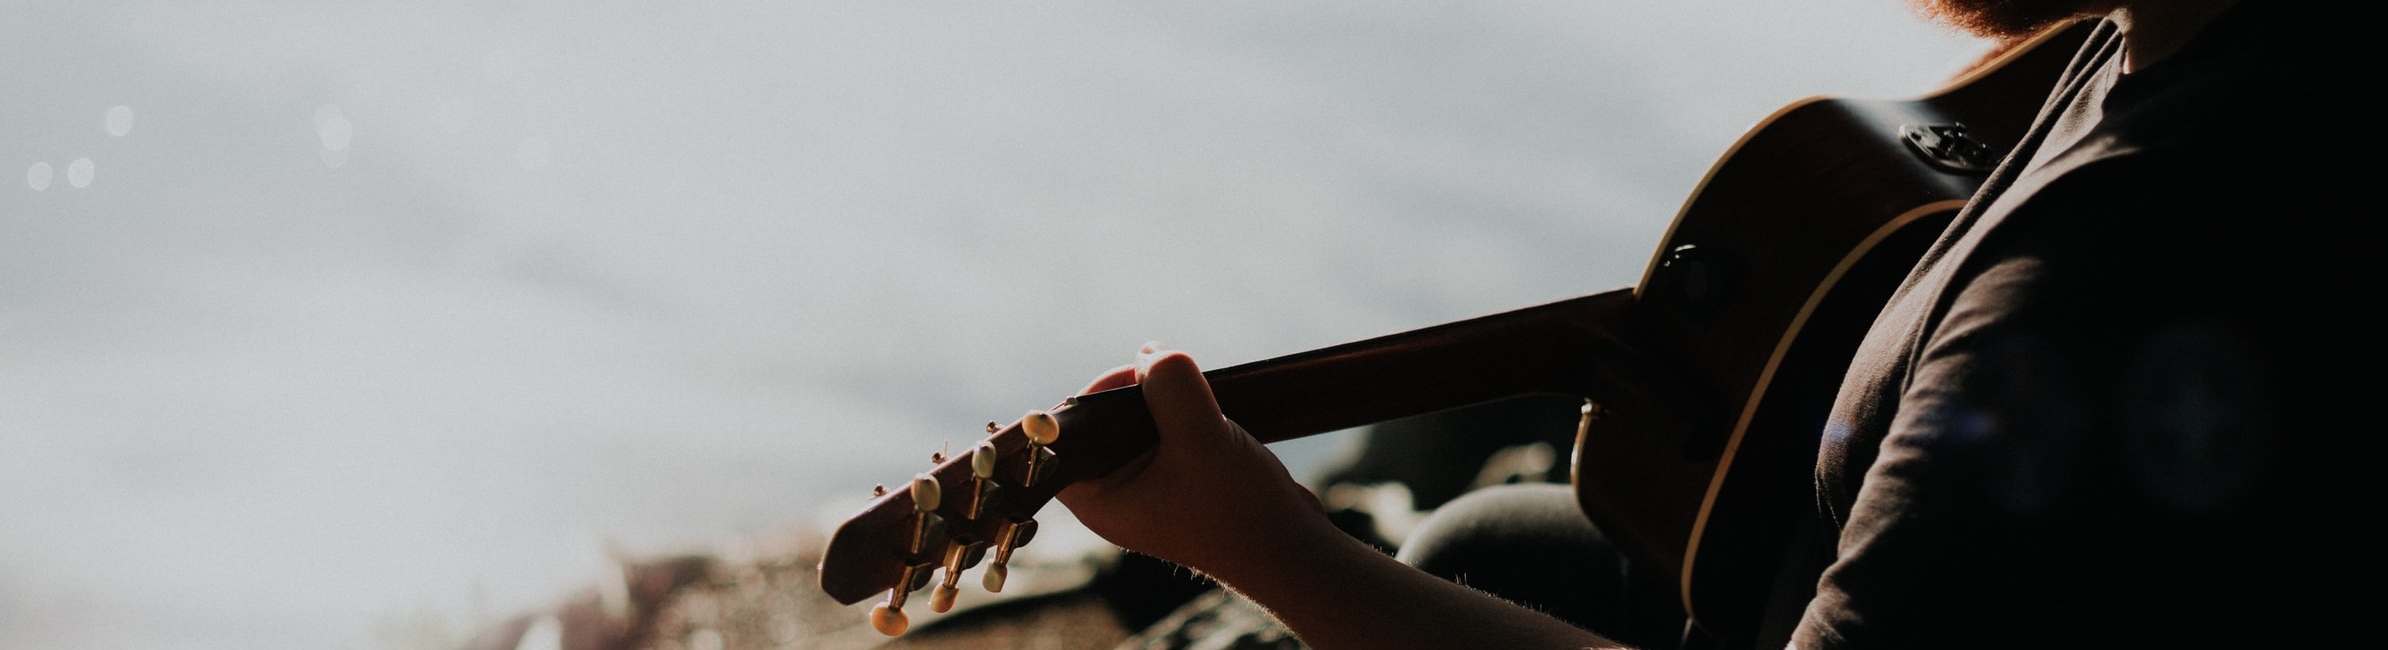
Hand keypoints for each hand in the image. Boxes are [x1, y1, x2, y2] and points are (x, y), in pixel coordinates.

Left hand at [1054, 343, 1337, 576]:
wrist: (1292, 548)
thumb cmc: (1240, 510)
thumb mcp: (1201, 437)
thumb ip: (1171, 386)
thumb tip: (1151, 352)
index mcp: (1098, 497)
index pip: (1071, 428)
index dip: (1102, 392)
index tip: (1143, 377)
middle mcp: (1114, 493)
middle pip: (1106, 416)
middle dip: (1143, 392)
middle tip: (1180, 388)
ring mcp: (1147, 486)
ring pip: (1142, 418)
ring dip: (1172, 401)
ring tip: (1204, 413)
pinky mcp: (1177, 478)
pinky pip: (1169, 429)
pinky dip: (1190, 414)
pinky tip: (1216, 423)